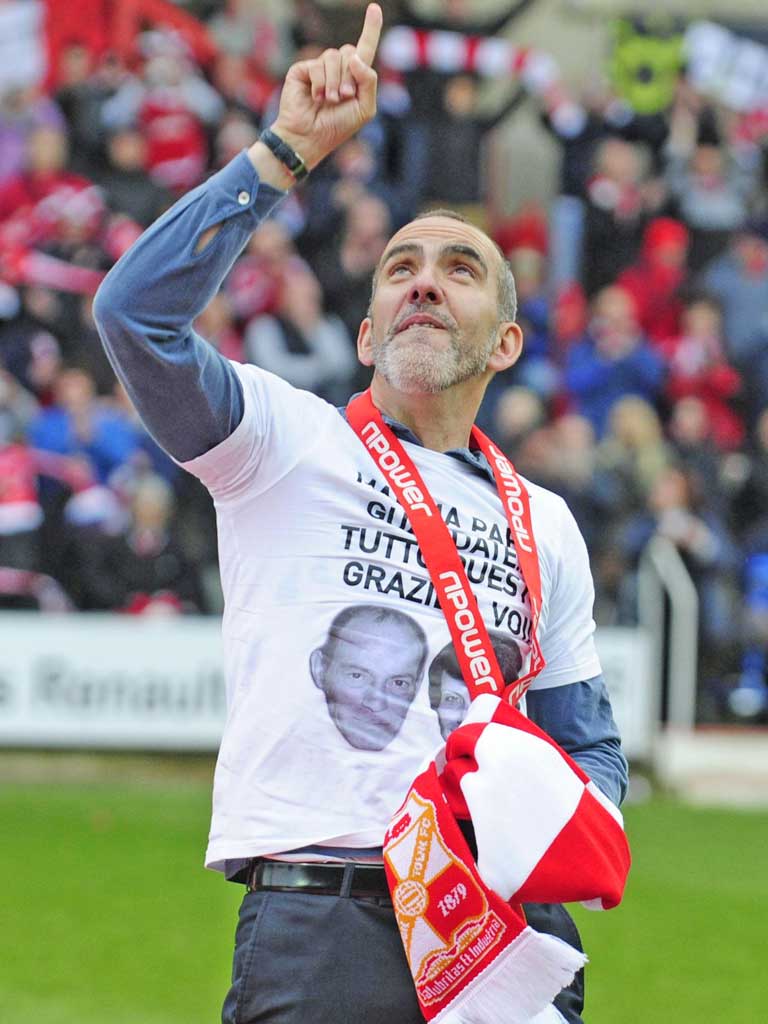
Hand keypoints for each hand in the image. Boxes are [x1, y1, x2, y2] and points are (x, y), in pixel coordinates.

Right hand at [270, 3, 381, 171]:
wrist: (310, 138)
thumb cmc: (337, 127)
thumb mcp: (365, 108)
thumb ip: (369, 81)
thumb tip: (354, 57)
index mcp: (354, 78)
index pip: (365, 48)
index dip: (371, 29)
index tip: (374, 8)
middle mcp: (337, 70)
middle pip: (350, 52)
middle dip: (350, 76)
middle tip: (343, 97)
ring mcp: (319, 68)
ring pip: (334, 56)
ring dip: (335, 82)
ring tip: (329, 100)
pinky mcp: (303, 69)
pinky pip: (318, 64)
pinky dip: (320, 83)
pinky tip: (315, 97)